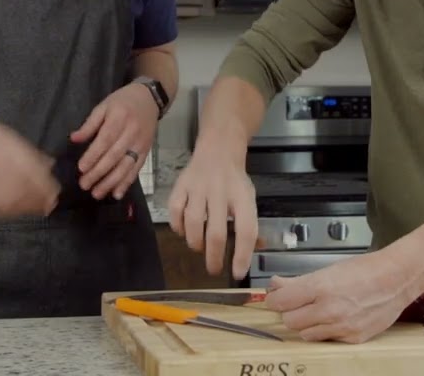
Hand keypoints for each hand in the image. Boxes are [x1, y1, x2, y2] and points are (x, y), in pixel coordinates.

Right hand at [0, 110, 59, 218]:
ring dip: (29, 208)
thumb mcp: (10, 137)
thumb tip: (50, 165)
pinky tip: (16, 209)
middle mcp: (4, 174)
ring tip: (38, 209)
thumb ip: (31, 154)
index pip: (40, 181)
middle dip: (43, 200)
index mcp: (15, 158)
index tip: (57, 192)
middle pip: (30, 195)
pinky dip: (11, 212)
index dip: (50, 189)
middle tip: (50, 203)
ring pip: (16, 206)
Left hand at [70, 82, 157, 199]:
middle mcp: (131, 133)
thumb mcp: (104, 105)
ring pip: (125, 166)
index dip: (93, 156)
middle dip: (98, 173)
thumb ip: (90, 124)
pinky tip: (116, 193)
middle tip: (84, 185)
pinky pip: (136, 170)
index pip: (105, 140)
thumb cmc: (123, 101)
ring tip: (97, 193)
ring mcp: (140, 144)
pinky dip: (126, 183)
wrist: (150, 99)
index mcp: (119, 119)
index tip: (81, 168)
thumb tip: (74, 139)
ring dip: (111, 182)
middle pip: (114, 156)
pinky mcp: (146, 152)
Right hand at [166, 148, 257, 278]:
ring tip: (200, 248)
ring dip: (196, 243)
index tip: (237, 273)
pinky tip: (184, 231)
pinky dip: (178, 227)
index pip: (246, 230)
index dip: (242, 255)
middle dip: (214, 258)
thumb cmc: (234, 181)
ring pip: (194, 223)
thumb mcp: (248, 199)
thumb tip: (244, 261)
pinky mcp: (181, 185)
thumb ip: (248, 226)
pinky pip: (175, 212)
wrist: (218, 150)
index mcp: (242, 197)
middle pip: (216, 233)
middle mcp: (220, 192)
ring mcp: (198, 187)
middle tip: (213, 270)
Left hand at [263, 250, 416, 343]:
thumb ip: (299, 281)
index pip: (279, 302)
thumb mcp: (328, 269)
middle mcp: (329, 310)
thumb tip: (276, 285)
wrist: (396, 279)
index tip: (276, 298)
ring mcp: (341, 327)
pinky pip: (327, 340)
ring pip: (305, 334)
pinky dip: (326, 331)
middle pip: (289, 321)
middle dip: (290, 312)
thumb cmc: (364, 270)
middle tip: (298, 304)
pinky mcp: (353, 338)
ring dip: (306, 324)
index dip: (275, 300)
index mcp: (320, 288)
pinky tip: (336, 318)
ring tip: (317, 311)